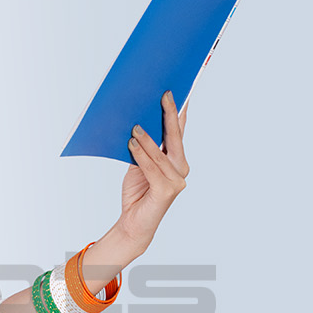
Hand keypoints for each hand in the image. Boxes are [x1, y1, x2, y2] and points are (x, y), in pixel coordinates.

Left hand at [118, 91, 189, 247]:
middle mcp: (181, 168)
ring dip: (147, 137)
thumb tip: (138, 120)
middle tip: (164, 94)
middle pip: (175, 136)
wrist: (133, 222)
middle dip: (170, 113)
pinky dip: (141, 155)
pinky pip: (151, 168)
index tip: (181, 89)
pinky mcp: (166, 191)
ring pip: (161, 152)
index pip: (179, 130)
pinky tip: (131, 144)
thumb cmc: (138, 191)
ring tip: (135, 124)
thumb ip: (144, 145)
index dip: (181, 110)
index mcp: (176, 158)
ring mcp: (176, 180)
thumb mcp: (139, 162)